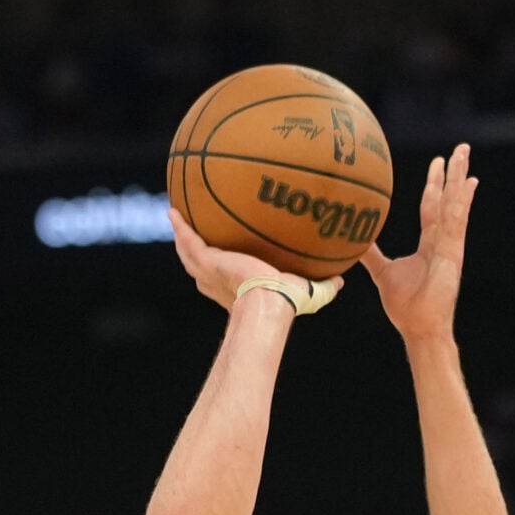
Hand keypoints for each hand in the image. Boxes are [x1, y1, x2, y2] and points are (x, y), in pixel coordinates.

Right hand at [170, 209, 341, 315]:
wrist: (268, 302)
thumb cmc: (287, 304)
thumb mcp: (309, 293)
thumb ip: (323, 286)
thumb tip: (341, 281)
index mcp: (236, 290)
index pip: (223, 280)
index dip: (220, 271)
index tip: (222, 262)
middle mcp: (218, 282)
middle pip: (199, 266)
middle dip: (194, 253)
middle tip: (191, 237)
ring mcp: (209, 271)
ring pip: (188, 252)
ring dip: (182, 237)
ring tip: (176, 218)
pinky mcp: (206, 260)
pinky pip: (188, 239)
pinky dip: (180, 226)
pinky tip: (173, 210)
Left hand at [363, 143, 476, 344]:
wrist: (419, 326)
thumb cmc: (405, 306)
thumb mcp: (383, 272)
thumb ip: (371, 253)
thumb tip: (353, 237)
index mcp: (431, 244)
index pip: (432, 207)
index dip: (435, 186)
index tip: (438, 164)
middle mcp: (443, 240)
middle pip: (450, 199)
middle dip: (454, 174)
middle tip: (461, 149)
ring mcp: (450, 245)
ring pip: (456, 204)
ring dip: (460, 178)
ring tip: (464, 155)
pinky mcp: (453, 252)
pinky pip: (457, 221)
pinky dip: (462, 202)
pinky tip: (467, 183)